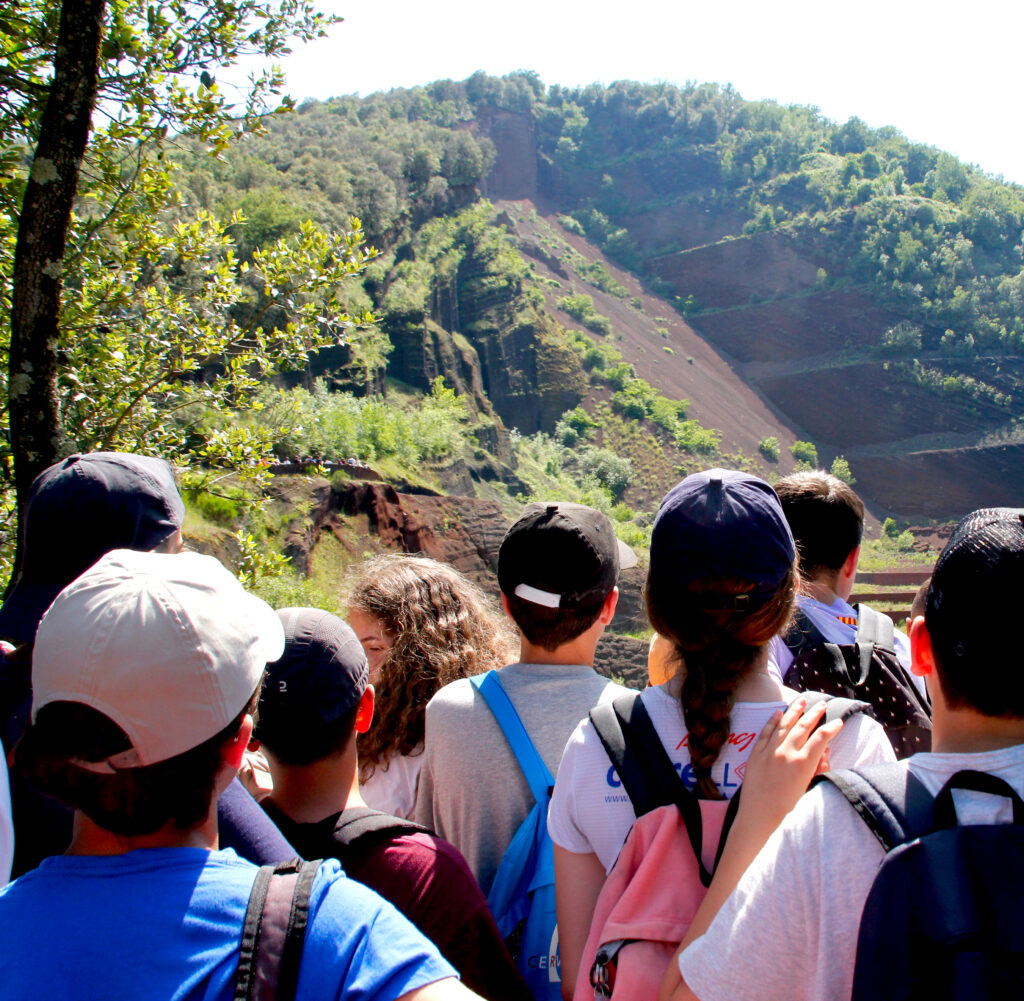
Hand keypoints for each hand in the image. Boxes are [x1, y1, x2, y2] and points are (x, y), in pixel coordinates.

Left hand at [735, 698, 842, 830]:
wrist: (759, 814)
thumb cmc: (788, 806)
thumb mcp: (809, 787)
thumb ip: (818, 768)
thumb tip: (824, 751)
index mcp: (803, 763)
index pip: (821, 738)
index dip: (831, 728)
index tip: (838, 722)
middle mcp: (786, 753)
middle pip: (803, 726)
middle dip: (814, 713)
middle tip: (822, 704)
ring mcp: (769, 751)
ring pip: (784, 724)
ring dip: (794, 711)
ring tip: (802, 700)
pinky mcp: (755, 753)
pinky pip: (765, 732)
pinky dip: (772, 721)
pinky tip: (778, 713)